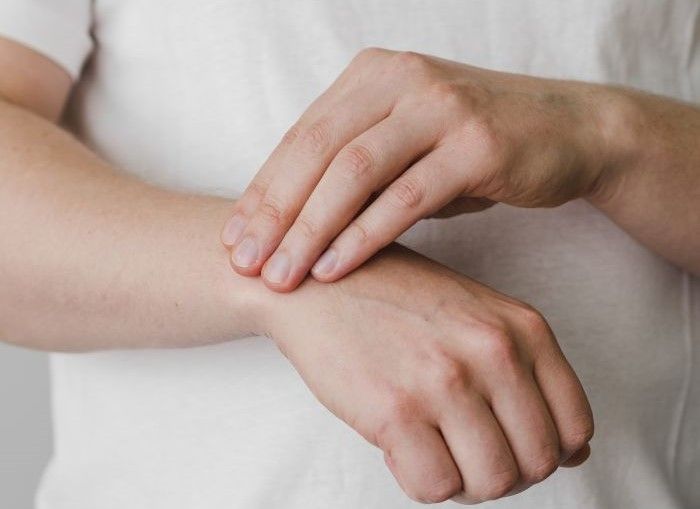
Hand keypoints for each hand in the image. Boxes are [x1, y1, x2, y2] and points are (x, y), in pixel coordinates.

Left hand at [222, 48, 619, 290]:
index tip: (234, 239)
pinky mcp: (476, 143)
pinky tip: (334, 269)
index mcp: (372, 76)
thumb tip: (289, 219)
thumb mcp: (406, 146)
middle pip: (316, 150)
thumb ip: (355, 169)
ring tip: (281, 276)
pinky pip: (405, 197)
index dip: (263, 190)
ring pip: (354, 171)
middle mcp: (400, 80)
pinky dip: (363, 236)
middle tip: (245, 263)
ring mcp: (440, 107)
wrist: (568, 131)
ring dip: (310, 229)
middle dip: (274, 213)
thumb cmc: (473, 146)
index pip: (301, 136)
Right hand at [250, 244, 593, 503]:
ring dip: (464, 481)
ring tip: (434, 449)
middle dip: (503, 472)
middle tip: (465, 453)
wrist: (320, 281)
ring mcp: (444, 381)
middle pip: (536, 464)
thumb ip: (529, 376)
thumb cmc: (397, 301)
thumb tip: (579, 453)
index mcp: (523, 328)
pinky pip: (435, 487)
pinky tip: (403, 447)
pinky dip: (422, 481)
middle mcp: (493, 352)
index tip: (512, 447)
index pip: (575, 427)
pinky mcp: (394, 410)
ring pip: (491, 483)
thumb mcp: (479, 318)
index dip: (548, 453)